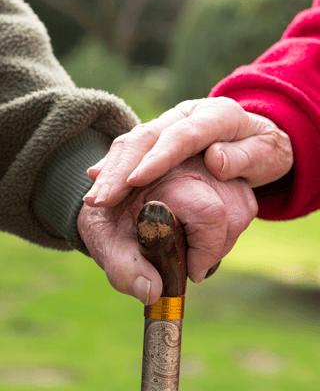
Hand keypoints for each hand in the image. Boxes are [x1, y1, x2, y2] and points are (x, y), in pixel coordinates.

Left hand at [78, 155, 257, 304]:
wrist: (111, 194)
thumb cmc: (109, 218)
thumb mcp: (105, 242)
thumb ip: (124, 268)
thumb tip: (153, 291)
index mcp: (163, 177)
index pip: (208, 212)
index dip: (206, 250)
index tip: (191, 273)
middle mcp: (190, 164)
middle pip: (232, 211)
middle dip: (216, 247)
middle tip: (192, 263)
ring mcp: (207, 165)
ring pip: (242, 207)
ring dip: (225, 237)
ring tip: (195, 247)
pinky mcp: (217, 172)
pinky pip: (244, 201)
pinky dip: (231, 225)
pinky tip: (205, 233)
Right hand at [83, 97, 292, 207]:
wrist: (258, 135)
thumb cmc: (265, 149)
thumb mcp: (268, 154)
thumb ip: (245, 157)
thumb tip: (214, 159)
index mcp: (217, 115)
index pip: (182, 134)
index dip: (158, 157)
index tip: (136, 180)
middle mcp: (188, 115)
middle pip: (148, 136)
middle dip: (122, 168)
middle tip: (101, 198)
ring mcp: (172, 123)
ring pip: (134, 141)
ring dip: (112, 169)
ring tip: (94, 196)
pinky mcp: (161, 137)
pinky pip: (133, 148)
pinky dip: (115, 165)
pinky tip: (97, 179)